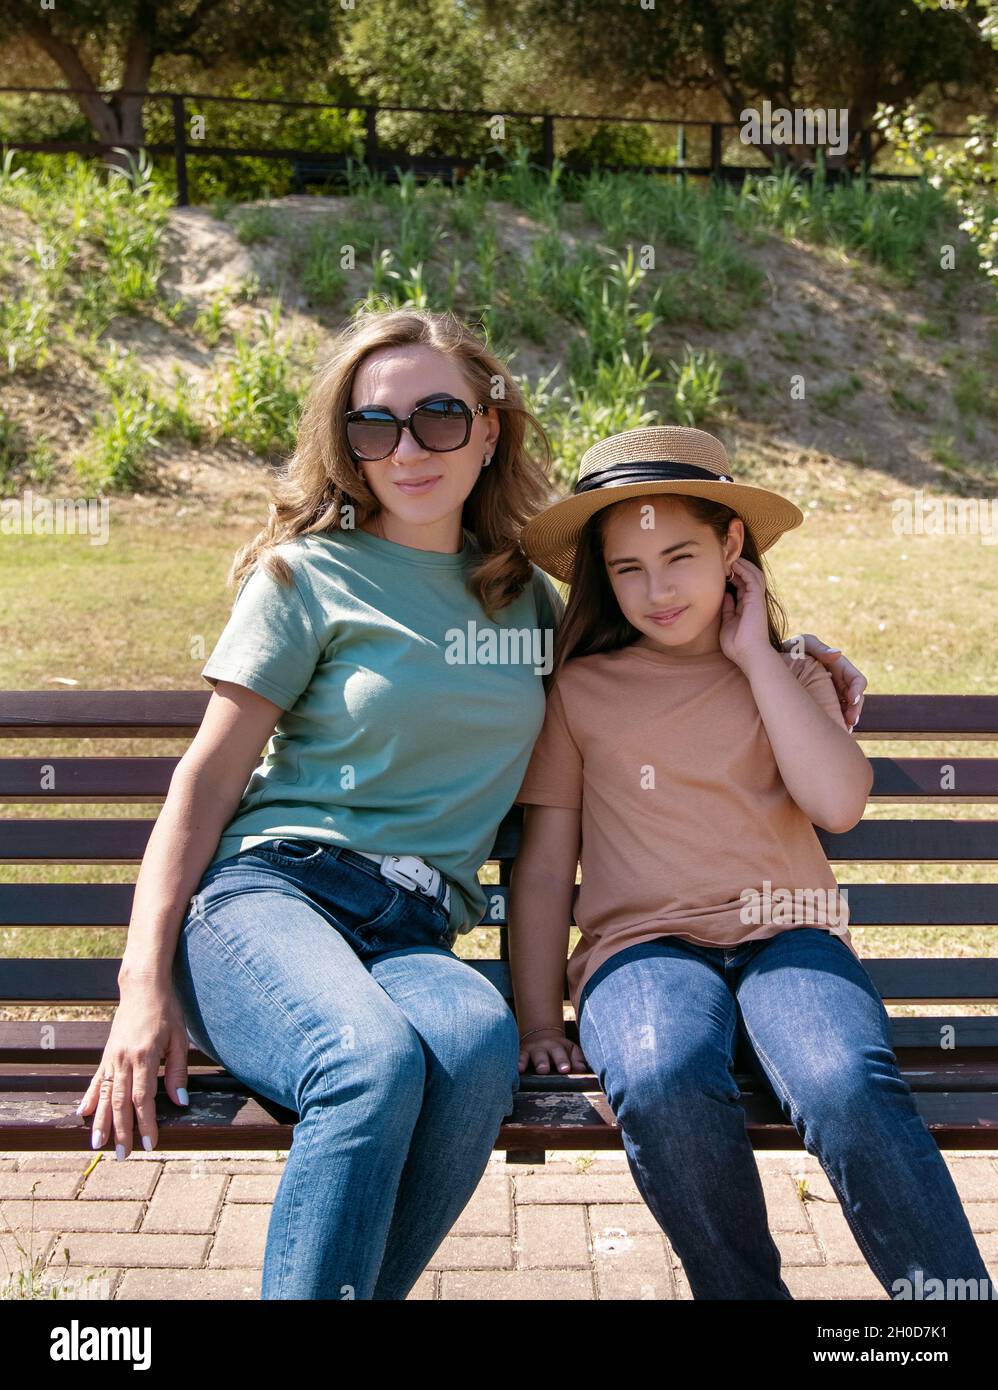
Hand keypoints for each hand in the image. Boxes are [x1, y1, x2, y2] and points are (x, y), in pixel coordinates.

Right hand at [75, 982, 190, 1157]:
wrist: (142, 986)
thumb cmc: (166, 1011)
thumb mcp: (179, 1038)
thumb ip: (177, 1071)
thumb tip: (180, 1102)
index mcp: (144, 1057)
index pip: (144, 1099)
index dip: (146, 1124)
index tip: (150, 1145)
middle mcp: (123, 1060)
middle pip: (121, 1103)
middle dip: (121, 1131)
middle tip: (122, 1156)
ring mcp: (112, 1057)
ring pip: (106, 1096)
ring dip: (102, 1122)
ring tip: (97, 1145)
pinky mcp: (107, 1054)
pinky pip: (97, 1080)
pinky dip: (91, 1098)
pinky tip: (84, 1114)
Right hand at [518, 1026, 588, 1075]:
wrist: (540, 1034)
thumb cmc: (558, 1049)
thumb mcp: (570, 1050)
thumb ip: (577, 1059)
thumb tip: (582, 1069)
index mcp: (560, 1047)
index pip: (563, 1053)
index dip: (564, 1061)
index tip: (566, 1069)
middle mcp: (547, 1047)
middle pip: (549, 1053)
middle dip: (548, 1061)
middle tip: (546, 1070)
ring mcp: (534, 1049)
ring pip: (536, 1055)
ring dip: (537, 1062)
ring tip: (539, 1070)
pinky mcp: (522, 1052)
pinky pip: (520, 1056)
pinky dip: (519, 1062)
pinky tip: (518, 1069)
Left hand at [718, 556, 771, 669]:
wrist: (748, 654)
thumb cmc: (737, 645)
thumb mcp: (727, 624)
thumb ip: (727, 610)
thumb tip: (725, 596)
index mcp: (746, 607)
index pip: (741, 586)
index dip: (732, 576)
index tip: (719, 569)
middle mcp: (753, 601)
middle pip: (748, 577)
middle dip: (738, 566)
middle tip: (724, 558)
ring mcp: (756, 599)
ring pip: (753, 574)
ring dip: (741, 565)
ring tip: (729, 557)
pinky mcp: (757, 599)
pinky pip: (752, 578)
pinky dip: (744, 569)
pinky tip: (733, 564)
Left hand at [787, 633, 867, 731]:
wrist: (775, 661)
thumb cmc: (792, 649)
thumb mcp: (804, 644)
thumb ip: (819, 648)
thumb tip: (837, 654)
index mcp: (839, 667)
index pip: (856, 680)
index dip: (858, 690)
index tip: (852, 700)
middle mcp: (839, 682)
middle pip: (855, 698)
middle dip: (855, 710)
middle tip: (850, 722)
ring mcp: (832, 694)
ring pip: (846, 710)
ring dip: (848, 720)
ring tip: (844, 729)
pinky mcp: (822, 704)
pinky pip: (834, 715)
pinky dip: (836, 723)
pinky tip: (833, 730)